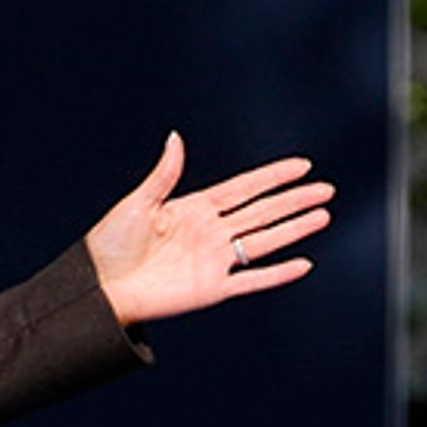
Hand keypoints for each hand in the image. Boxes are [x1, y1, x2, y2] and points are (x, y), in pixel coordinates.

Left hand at [82, 134, 331, 326]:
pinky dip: (277, 273)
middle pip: (262, 212)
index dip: (272, 177)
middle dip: (294, 200)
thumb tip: (176, 137)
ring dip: (294, 229)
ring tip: (323, 215)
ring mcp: (214, 260)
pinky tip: (303, 263)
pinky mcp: (212, 288)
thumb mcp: (138, 203)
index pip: (243, 188)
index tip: (301, 165)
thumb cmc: (111, 244)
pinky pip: (252, 280)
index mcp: (194, 209)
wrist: (100, 287)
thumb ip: (164, 174)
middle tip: (326, 189)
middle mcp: (210, 233)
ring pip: (264, 241)